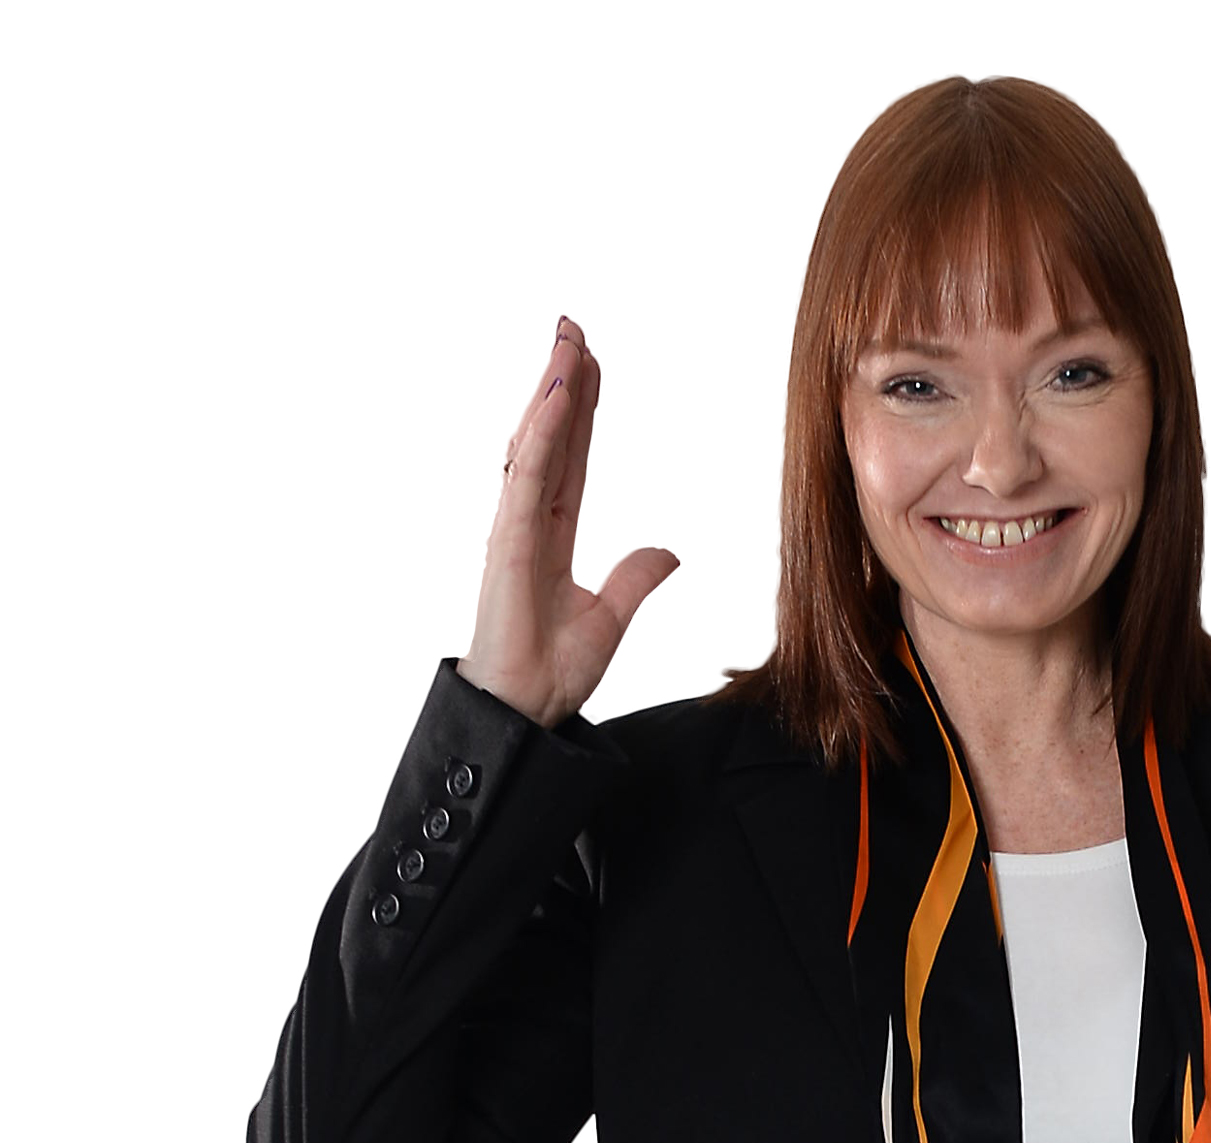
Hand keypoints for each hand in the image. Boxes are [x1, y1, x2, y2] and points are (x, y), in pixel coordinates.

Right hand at [456, 316, 678, 728]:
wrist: (522, 714)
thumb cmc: (548, 670)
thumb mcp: (610, 617)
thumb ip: (636, 578)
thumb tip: (668, 552)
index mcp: (549, 530)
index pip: (572, 454)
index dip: (582, 407)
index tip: (589, 361)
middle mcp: (527, 520)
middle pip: (550, 435)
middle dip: (561, 379)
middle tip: (571, 326)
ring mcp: (513, 528)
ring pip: (535, 443)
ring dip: (551, 390)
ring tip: (567, 342)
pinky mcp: (508, 543)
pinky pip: (528, 476)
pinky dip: (544, 435)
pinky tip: (559, 397)